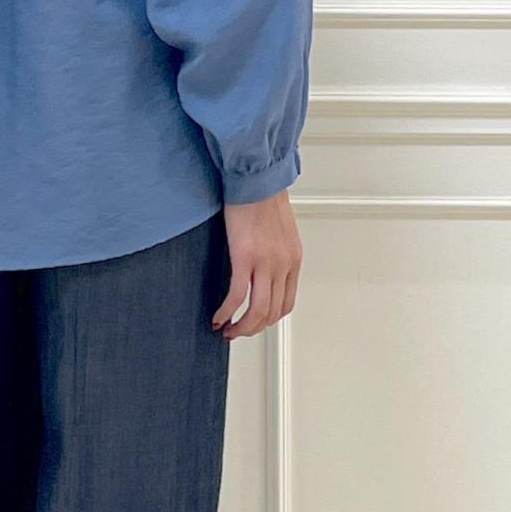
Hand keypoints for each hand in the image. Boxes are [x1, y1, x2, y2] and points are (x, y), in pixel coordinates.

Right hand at [212, 191, 301, 338]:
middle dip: (252, 328)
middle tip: (236, 332)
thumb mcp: (280, 230)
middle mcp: (283, 265)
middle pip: (272, 312)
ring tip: (226, 329)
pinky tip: (217, 316)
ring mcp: (266, 263)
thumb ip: (276, 253)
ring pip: (257, 311)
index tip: (254, 323)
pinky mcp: (245, 257)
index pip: (286, 303)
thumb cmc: (264, 197)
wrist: (255, 179)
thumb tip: (263, 268)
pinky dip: (226, 311)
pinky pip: (237, 295)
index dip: (269, 319)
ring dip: (241, 326)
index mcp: (293, 260)